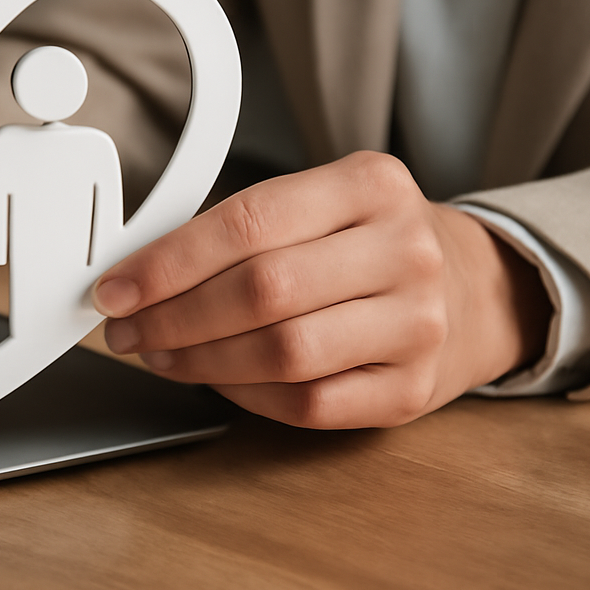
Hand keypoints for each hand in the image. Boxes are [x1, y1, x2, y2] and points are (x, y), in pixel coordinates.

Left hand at [92, 151, 549, 427]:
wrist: (474, 290)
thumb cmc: (369, 245)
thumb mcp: (322, 204)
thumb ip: (239, 229)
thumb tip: (135, 274)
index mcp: (371, 185)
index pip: (249, 221)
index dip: (168, 261)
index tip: (116, 287)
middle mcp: (405, 250)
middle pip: (263, 291)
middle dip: (174, 317)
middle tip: (128, 330)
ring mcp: (418, 325)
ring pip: (283, 354)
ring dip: (201, 362)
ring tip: (163, 355)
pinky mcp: (413, 390)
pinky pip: (307, 405)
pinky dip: (246, 397)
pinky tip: (220, 380)